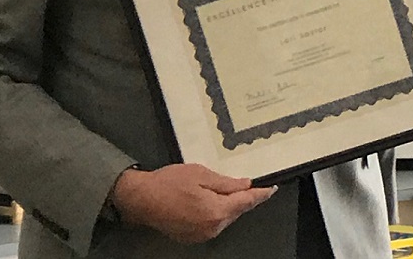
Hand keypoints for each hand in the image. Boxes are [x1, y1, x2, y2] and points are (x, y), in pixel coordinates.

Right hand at [109, 164, 276, 243]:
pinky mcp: (192, 237)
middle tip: (231, 183)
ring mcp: (201, 235)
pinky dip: (213, 213)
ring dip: (224, 205)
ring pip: (224, 218)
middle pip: (236, 211)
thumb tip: (245, 185)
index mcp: (216, 211)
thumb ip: (227, 183)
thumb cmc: (168, 184)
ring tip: (207, 190)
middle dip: (238, 197)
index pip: (246, 202)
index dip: (261, 195)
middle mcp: (211, 227)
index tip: (271, 189)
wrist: (141, 199)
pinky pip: (212, 224)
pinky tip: (202, 201)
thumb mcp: (201, 174)